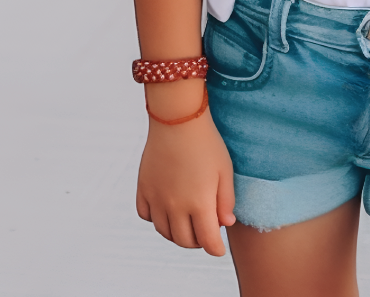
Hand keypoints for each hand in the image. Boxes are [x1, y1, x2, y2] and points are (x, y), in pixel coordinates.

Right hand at [136, 104, 236, 255]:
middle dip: (197, 242)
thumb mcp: (225, 171)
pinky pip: (146, 215)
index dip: (215, 249)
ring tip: (187, 224)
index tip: (218, 249)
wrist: (177, 119)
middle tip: (205, 233)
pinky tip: (166, 210)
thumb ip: (226, 201)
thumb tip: (225, 224)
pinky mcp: (143, 188)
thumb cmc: (207, 143)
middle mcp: (175, 206)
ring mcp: (156, 198)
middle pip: (184, 240)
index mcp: (199, 203)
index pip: (207, 241)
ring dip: (177, 234)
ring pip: (164, 231)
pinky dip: (156, 219)